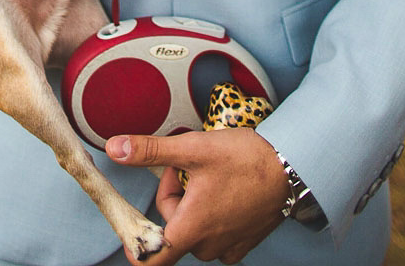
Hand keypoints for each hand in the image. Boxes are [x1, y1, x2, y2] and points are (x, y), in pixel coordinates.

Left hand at [105, 128, 289, 263]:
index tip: (133, 226)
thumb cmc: (243, 159)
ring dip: (193, 206)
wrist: (289, 167)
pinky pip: (216, 236)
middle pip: (172, 229)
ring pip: (193, 231)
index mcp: (191, 228)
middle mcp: (208, 246)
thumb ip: (149, 151)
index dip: (138, 244)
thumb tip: (115, 148)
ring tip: (209, 176)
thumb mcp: (190, 148)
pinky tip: (224, 191)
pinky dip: (213, 216)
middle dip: (173, 197)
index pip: (153, 258)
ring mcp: (228, 247)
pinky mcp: (244, 243)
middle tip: (187, 166)